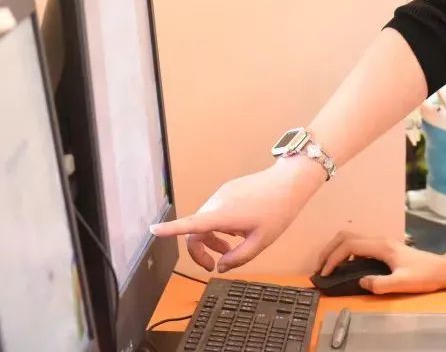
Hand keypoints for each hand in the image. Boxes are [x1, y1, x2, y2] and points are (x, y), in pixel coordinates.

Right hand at [150, 157, 323, 272]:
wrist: (290, 182)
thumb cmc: (277, 212)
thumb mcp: (261, 242)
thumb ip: (239, 258)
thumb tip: (221, 267)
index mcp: (222, 215)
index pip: (190, 225)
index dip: (170, 230)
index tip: (153, 230)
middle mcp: (216, 203)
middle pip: (196, 229)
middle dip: (201, 250)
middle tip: (214, 265)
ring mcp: (221, 194)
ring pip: (206, 220)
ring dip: (212, 238)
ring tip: (231, 247)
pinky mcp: (228, 190)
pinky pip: (216, 211)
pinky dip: (219, 225)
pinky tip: (238, 229)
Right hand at [316, 234, 445, 294]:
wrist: (442, 269)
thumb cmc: (425, 275)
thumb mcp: (403, 283)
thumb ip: (381, 284)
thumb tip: (361, 282)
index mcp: (382, 246)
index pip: (349, 245)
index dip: (333, 258)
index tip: (325, 272)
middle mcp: (380, 240)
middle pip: (346, 236)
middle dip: (329, 249)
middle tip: (319, 267)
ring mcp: (382, 242)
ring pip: (352, 238)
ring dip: (336, 249)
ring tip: (328, 266)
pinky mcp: (384, 248)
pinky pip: (359, 245)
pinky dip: (346, 252)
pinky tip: (345, 266)